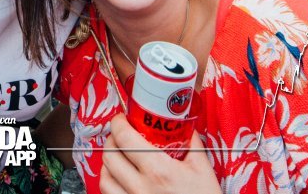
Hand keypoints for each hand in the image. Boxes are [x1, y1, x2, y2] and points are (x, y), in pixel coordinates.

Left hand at [100, 114, 219, 193]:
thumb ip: (191, 142)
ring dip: (108, 162)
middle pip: (110, 155)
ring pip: (104, 176)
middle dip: (112, 139)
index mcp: (159, 170)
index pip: (125, 138)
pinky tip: (120, 177)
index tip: (121, 119)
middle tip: (121, 134)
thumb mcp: (202, 169)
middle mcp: (141, 187)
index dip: (118, 123)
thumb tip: (183, 124)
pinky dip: (110, 181)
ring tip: (118, 155)